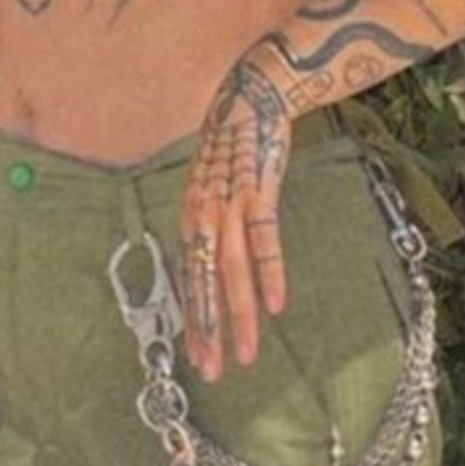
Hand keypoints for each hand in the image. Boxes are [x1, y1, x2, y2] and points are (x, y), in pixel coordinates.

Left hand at [180, 54, 293, 378]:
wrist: (253, 94)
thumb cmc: (235, 146)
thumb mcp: (213, 187)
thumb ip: (212, 222)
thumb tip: (214, 261)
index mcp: (189, 217)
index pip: (188, 280)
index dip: (193, 319)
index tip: (198, 356)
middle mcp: (202, 215)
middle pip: (204, 283)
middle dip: (209, 330)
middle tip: (213, 371)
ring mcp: (229, 204)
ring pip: (232, 272)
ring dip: (240, 315)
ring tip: (246, 354)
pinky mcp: (258, 191)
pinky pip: (264, 240)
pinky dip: (270, 274)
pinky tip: (276, 306)